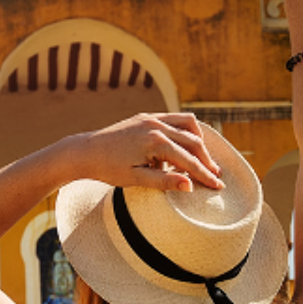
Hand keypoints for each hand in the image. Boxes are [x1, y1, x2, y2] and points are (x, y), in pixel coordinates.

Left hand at [69, 112, 223, 193]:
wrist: (84, 152)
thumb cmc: (108, 169)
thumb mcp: (136, 179)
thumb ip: (165, 182)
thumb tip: (190, 186)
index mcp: (156, 142)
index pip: (189, 161)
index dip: (205, 175)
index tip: (218, 186)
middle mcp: (157, 125)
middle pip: (194, 142)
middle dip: (207, 160)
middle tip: (216, 175)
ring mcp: (152, 118)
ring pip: (188, 124)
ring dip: (199, 141)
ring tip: (203, 158)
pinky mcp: (146, 116)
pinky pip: (175, 119)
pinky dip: (185, 130)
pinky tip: (186, 143)